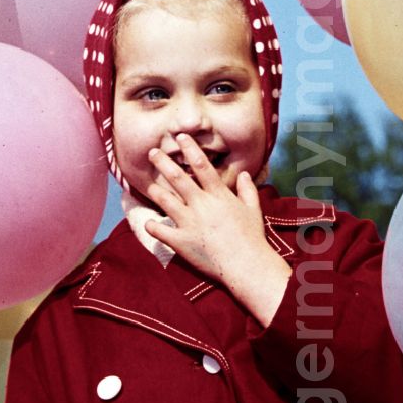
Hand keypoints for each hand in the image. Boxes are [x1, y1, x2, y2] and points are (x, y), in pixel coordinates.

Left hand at [142, 135, 290, 325]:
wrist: (246, 265)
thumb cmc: (252, 238)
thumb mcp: (254, 210)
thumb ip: (248, 190)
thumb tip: (245, 174)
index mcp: (219, 195)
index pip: (201, 165)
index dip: (190, 148)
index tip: (180, 137)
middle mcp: (201, 204)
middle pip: (177, 177)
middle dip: (163, 162)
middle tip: (152, 152)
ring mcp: (189, 222)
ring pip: (165, 200)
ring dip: (155, 189)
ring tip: (148, 184)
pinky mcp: (181, 241)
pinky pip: (159, 230)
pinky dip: (151, 225)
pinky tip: (148, 222)